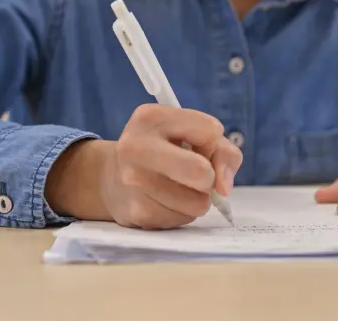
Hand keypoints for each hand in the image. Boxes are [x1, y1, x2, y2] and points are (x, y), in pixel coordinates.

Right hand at [46, 104, 242, 228]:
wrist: (113, 178)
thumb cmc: (163, 151)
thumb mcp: (191, 134)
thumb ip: (222, 150)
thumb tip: (224, 188)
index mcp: (151, 117)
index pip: (211, 131)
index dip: (212, 143)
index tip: (196, 147)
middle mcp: (136, 147)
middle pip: (201, 172)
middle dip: (208, 177)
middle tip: (195, 175)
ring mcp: (133, 182)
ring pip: (198, 203)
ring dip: (196, 198)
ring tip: (177, 187)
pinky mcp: (136, 212)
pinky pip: (183, 220)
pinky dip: (182, 213)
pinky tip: (165, 201)